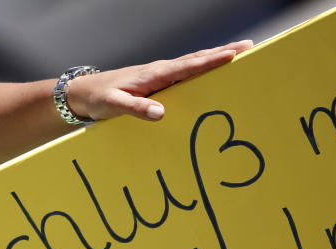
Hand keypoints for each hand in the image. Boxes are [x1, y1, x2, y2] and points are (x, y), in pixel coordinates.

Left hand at [66, 40, 252, 121]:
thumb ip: (136, 109)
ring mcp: (162, 74)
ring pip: (195, 63)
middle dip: (224, 52)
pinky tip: (214, 68)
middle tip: (250, 47)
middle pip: (198, 59)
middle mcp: (161, 70)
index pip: (188, 66)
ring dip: (217, 57)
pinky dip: (204, 66)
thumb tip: (161, 114)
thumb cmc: (100, 99)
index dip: (211, 60)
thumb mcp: (114, 106)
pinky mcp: (160, 81)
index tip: (233, 54)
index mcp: (154, 74)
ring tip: (241, 52)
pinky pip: (188, 72)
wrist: (85, 93)